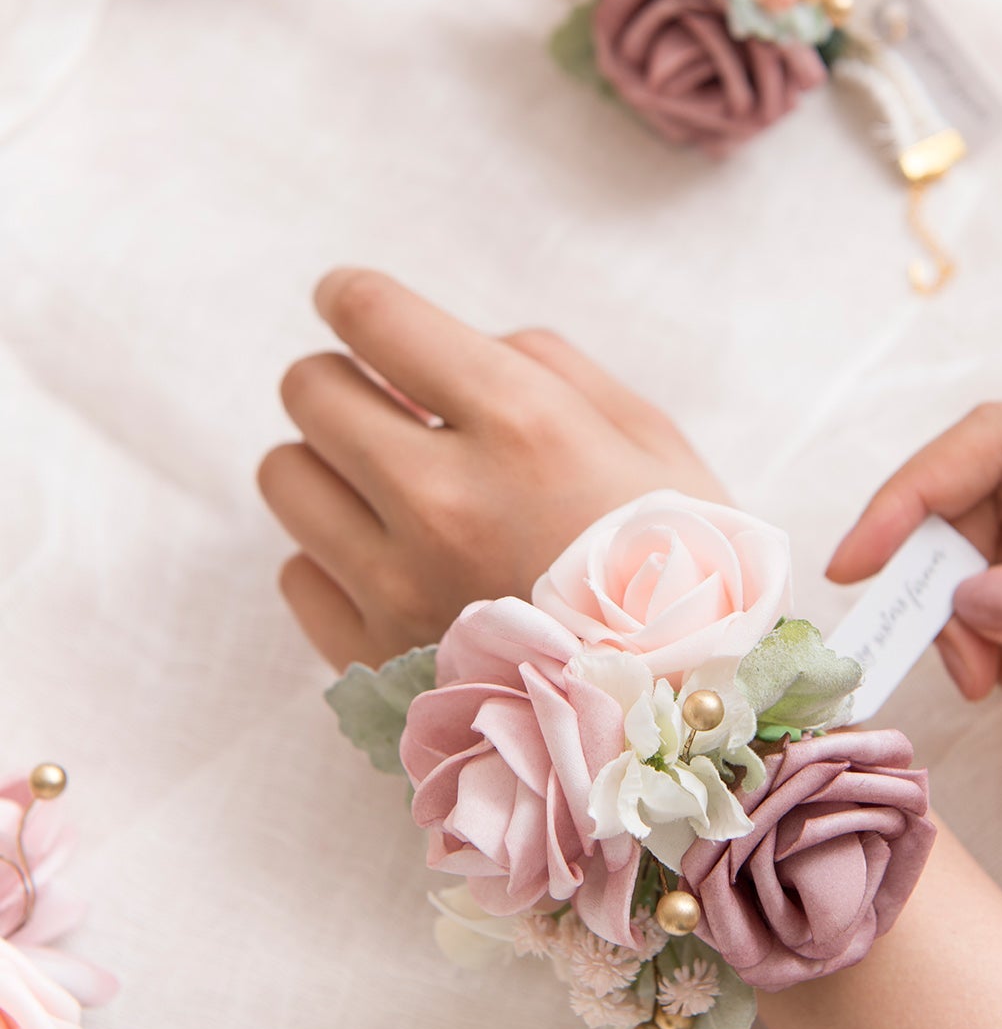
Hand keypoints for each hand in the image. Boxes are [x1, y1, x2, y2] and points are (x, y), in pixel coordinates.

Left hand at [258, 269, 724, 668]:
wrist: (688, 732)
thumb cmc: (685, 574)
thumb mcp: (651, 441)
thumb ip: (549, 368)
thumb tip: (459, 346)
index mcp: (522, 425)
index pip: (374, 317)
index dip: (352, 296)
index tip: (352, 301)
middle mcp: (442, 499)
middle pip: (309, 390)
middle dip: (345, 381)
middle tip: (391, 407)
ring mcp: (395, 587)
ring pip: (286, 476)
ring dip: (331, 467)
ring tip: (396, 493)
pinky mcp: (371, 661)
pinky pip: (297, 571)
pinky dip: (334, 557)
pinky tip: (398, 567)